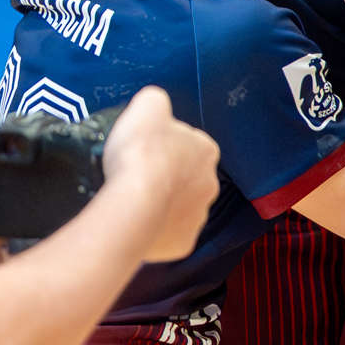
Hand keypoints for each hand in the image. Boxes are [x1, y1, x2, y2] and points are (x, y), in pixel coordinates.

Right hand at [101, 86, 219, 261]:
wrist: (135, 203)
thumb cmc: (141, 155)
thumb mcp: (146, 106)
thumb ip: (156, 101)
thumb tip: (156, 106)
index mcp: (205, 151)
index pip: (188, 144)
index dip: (164, 146)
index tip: (145, 151)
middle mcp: (209, 184)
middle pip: (186, 178)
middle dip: (166, 177)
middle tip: (137, 178)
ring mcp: (198, 216)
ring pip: (179, 208)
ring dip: (162, 205)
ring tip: (134, 202)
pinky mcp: (183, 242)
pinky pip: (170, 236)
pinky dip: (156, 231)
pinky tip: (138, 223)